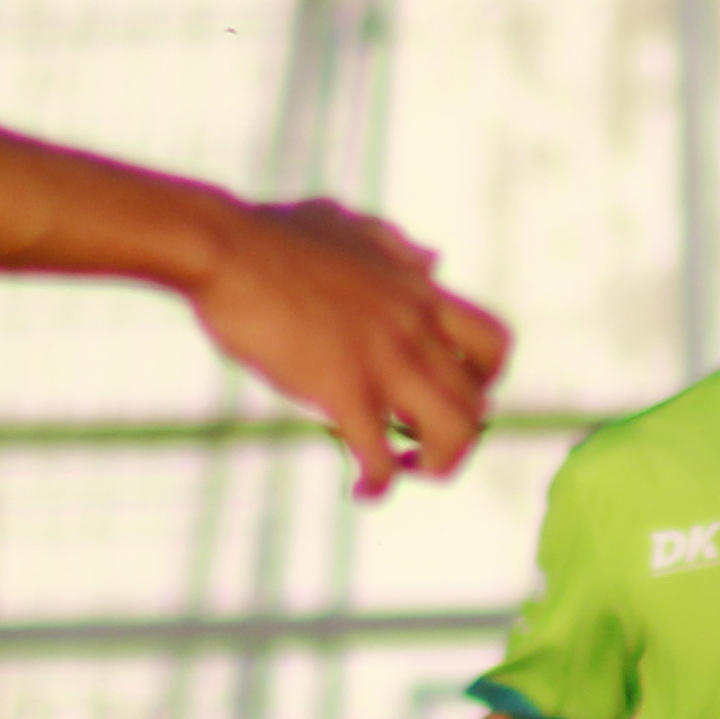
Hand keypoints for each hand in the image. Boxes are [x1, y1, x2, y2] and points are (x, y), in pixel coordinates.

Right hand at [185, 197, 509, 496]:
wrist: (225, 248)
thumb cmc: (273, 234)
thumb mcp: (350, 227)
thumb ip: (397, 247)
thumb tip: (433, 261)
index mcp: (419, 292)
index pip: (494, 341)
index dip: (487, 379)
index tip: (460, 393)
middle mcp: (414, 329)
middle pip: (477, 403)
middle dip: (458, 435)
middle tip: (421, 445)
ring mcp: (382, 360)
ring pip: (452, 434)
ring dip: (437, 466)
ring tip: (403, 470)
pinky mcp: (341, 389)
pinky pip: (380, 455)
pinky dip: (379, 484)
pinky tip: (361, 492)